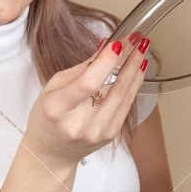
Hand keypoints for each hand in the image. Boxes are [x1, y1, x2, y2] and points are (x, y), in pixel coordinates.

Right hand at [23, 36, 148, 167]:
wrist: (51, 152)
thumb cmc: (48, 116)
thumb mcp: (54, 87)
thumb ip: (82, 68)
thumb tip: (106, 47)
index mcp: (57, 109)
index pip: (87, 83)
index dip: (106, 62)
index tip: (118, 43)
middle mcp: (79, 123)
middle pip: (111, 88)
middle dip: (127, 59)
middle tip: (137, 39)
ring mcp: (97, 131)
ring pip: (123, 95)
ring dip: (135, 70)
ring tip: (142, 49)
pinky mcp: (111, 135)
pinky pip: (126, 105)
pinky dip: (134, 85)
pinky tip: (138, 69)